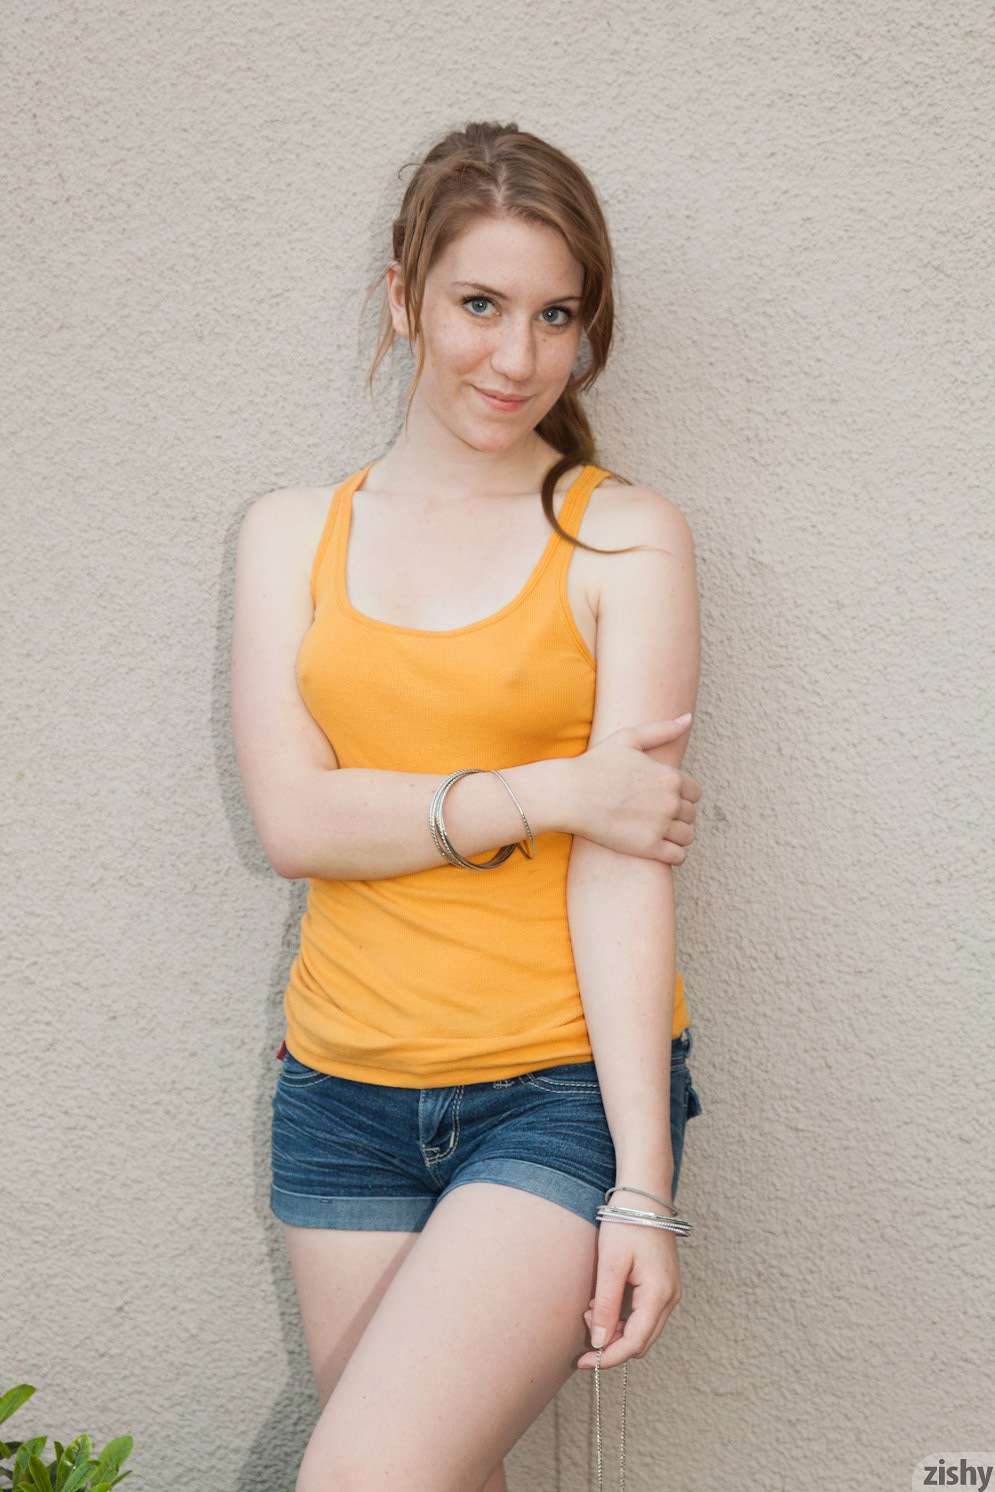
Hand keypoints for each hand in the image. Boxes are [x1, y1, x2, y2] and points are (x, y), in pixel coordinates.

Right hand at [565, 717, 700, 863]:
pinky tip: (654, 846)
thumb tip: (688, 718)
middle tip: (652, 815)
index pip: (694, 792)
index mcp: (670, 777)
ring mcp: (661, 826)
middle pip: (690, 814)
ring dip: (676, 835)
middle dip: (677, 815)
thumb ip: (662, 730)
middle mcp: (671, 802)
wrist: (569, 795)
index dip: (679, 795)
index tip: (660, 798)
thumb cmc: (595, 765)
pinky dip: (672, 853)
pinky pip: (678, 856)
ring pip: (687, 836)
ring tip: (654, 831)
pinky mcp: (649, 848)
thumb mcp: (628, 738)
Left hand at [575, 1214, 682, 1370]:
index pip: (634, 1343)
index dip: (609, 1357)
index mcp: (660, 1295)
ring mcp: (669, 1292)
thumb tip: (600, 1343)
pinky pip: (643, 1313)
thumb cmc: (627, 1224)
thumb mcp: (610, 1264)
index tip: (584, 1362)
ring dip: (615, 1329)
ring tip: (591, 1309)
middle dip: (611, 1343)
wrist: (644, 1194)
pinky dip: (622, 1315)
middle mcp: (670, 1298)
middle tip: (584, 1329)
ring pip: (642, 1328)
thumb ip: (605, 1305)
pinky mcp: (662, 1285)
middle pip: (641, 1340)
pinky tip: (602, 1301)